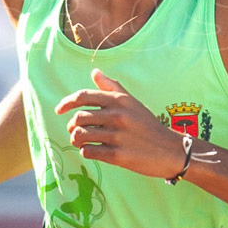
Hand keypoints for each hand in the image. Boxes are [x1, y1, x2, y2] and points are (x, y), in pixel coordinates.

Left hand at [55, 69, 185, 179]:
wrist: (169, 150)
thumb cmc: (147, 125)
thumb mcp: (132, 102)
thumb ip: (112, 87)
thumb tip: (94, 72)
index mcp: (119, 101)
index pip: (84, 96)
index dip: (66, 102)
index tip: (58, 110)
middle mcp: (117, 116)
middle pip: (79, 117)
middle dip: (71, 125)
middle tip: (73, 131)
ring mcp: (117, 136)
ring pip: (81, 135)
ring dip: (75, 140)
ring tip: (80, 142)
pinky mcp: (118, 155)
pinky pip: (89, 152)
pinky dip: (85, 152)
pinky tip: (91, 151)